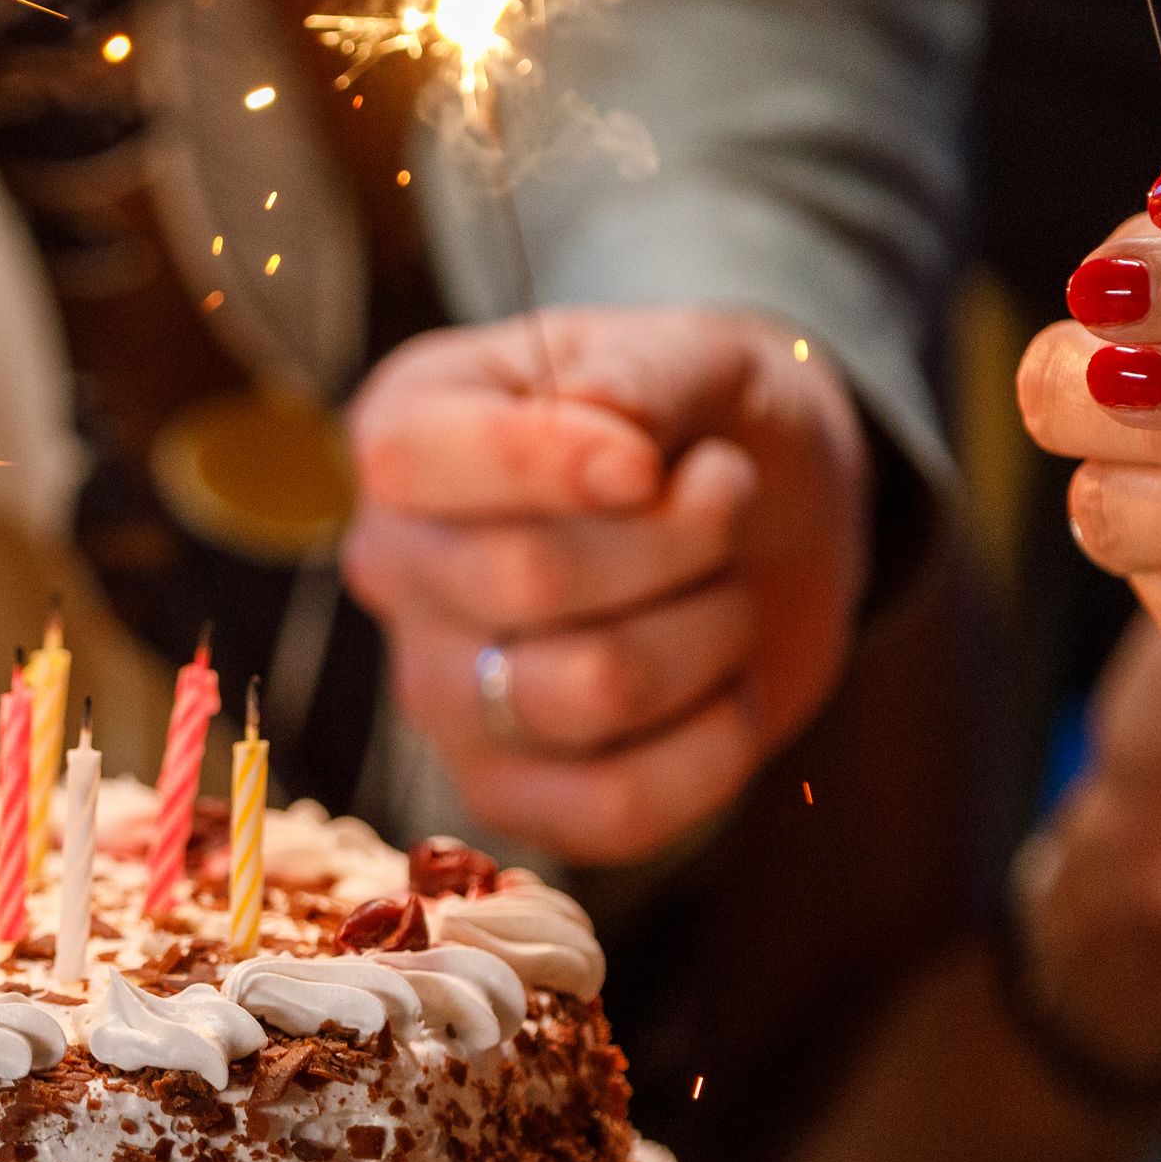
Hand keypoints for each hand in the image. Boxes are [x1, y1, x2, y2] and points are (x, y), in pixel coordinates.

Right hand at [341, 303, 866, 861]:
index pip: (421, 465)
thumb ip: (643, 376)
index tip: (657, 461)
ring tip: (730, 586)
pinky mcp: (511, 795)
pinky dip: (713, 746)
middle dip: (679, 537)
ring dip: (711, 630)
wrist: (764, 527)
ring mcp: (441, 697)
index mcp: (406, 435)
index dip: (555, 467)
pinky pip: (615, 807)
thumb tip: (610, 435)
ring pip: (589, 691)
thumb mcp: (692, 355)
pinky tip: (728, 689)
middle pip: (527, 580)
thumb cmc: (701, 426)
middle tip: (728, 494)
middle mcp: (396, 570)